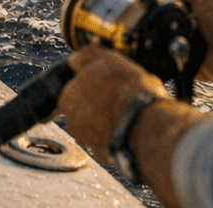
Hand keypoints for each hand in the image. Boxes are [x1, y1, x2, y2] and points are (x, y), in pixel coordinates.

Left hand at [57, 46, 168, 164]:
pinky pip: (107, 144)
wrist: (144, 123)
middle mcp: (72, 119)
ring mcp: (87, 139)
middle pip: (83, 108)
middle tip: (118, 98)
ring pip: (94, 126)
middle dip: (98, 105)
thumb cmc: (127, 90)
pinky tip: (128, 128)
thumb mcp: (108, 59)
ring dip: (106, 122)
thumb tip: (75, 59)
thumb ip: (87, 57)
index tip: (107, 84)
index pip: (74, 88)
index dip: (92, 84)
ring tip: (126, 113)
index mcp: (68, 95)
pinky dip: (116, 137)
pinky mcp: (102, 154)